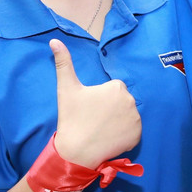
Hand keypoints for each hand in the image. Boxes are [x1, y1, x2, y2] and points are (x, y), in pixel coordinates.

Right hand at [50, 39, 140, 167]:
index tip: (91, 108)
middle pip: (121, 102)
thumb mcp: (66, 88)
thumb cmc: (72, 117)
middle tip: (95, 119)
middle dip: (111, 108)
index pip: (113, 89)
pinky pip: (132, 132)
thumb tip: (54, 40)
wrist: (77, 151)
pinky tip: (109, 137)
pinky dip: (123, 135)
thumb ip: (63, 62)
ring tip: (102, 129)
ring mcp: (136, 120)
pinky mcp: (137, 136)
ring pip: (127, 116)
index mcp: (117, 87)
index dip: (101, 99)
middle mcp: (131, 101)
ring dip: (118, 120)